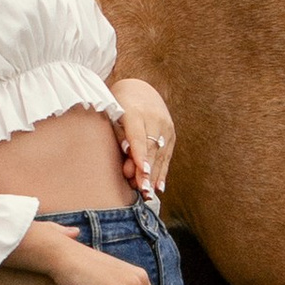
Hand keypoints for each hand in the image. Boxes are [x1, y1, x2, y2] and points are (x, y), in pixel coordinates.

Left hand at [112, 77, 174, 203]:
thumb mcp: (112, 112)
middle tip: (142, 190)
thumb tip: (127, 156)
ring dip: (154, 176)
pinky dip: (162, 172)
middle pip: (151, 148)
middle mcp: (156, 119)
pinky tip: (158, 187)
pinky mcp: (172, 134)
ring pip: (160, 154)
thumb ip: (119, 133)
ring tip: (148, 194)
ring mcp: (166, 127)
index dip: (140, 154)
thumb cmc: (119, 104)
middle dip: (147, 171)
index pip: (139, 136)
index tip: (141, 171)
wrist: (140, 90)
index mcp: (137, 111)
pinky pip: (167, 156)